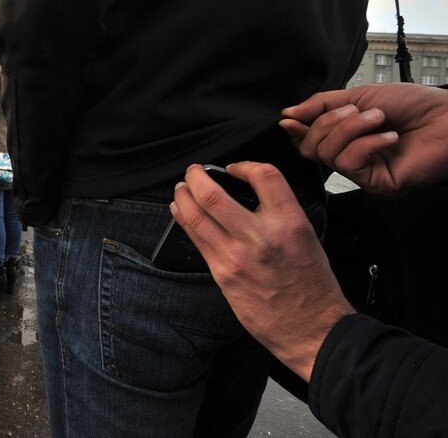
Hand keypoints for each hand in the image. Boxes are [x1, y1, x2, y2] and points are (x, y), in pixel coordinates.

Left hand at [171, 162, 354, 381]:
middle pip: (213, 194)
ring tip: (181, 188)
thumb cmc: (313, 285)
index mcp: (290, 223)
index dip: (244, 165)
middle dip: (196, 176)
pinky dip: (184, 219)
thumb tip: (249, 193)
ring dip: (183, 196)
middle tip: (193, 170)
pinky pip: (196, 239)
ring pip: (196, 216)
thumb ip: (279, 212)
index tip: (233, 168)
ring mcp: (236, 257)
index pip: (264, 176)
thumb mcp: (307, 237)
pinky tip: (180, 211)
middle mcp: (261, 236)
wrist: (313, 329)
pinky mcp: (222, 274)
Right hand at [280, 84, 447, 193]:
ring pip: (328, 155)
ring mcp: (362, 173)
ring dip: (351, 129)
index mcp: (344, 138)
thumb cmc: (413, 105)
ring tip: (378, 118)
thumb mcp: (358, 96)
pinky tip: (390, 136)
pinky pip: (351, 163)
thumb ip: (321, 105)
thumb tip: (287, 114)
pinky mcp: (376, 184)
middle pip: (310, 149)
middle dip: (328, 123)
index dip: (296, 129)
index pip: (306, 140)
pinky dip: (368, 143)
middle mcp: (350, 158)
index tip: (289, 117)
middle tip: (354, 110)